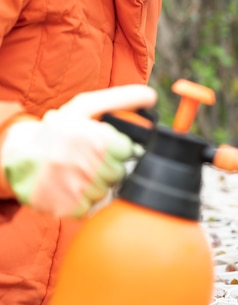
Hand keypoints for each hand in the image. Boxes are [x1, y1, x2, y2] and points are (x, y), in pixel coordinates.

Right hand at [0, 85, 156, 217]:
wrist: (19, 157)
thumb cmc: (59, 129)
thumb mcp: (86, 106)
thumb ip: (122, 99)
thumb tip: (152, 96)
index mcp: (92, 138)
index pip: (127, 150)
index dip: (117, 147)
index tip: (104, 143)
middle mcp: (84, 164)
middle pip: (118, 172)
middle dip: (107, 165)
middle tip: (88, 157)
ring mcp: (75, 189)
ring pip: (106, 191)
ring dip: (96, 183)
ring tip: (78, 170)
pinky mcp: (66, 208)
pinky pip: (91, 207)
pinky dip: (84, 198)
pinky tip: (71, 185)